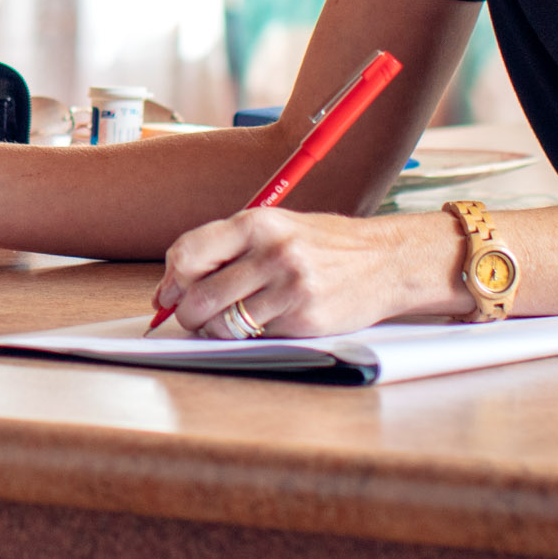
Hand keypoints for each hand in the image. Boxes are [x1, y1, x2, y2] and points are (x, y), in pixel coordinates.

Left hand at [149, 208, 446, 337]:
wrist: (388, 260)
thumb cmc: (327, 245)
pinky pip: (257, 336)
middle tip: (192, 317)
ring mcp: (290, 287)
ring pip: (224, 323)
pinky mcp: (305, 318)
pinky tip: (264, 323)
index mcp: (257, 222)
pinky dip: (251, 336)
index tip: (168, 294)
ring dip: (214, 331)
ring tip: (225, 324)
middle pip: (200, 295)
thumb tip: (175, 282)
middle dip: (187, 313)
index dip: (171, 279)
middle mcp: (272, 252)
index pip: (188, 252)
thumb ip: (230, 248)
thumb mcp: (278, 227)